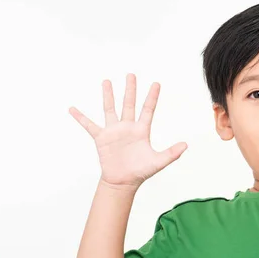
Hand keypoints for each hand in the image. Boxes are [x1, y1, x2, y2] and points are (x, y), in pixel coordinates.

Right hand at [69, 73, 186, 187]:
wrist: (123, 182)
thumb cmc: (141, 172)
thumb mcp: (158, 162)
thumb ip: (172, 153)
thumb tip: (186, 145)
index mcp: (142, 130)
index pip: (148, 109)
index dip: (152, 97)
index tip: (156, 83)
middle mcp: (128, 127)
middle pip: (129, 104)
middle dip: (130, 89)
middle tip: (131, 74)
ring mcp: (114, 131)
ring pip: (110, 109)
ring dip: (108, 95)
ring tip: (106, 81)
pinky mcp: (101, 138)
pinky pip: (89, 125)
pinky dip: (80, 117)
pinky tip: (72, 108)